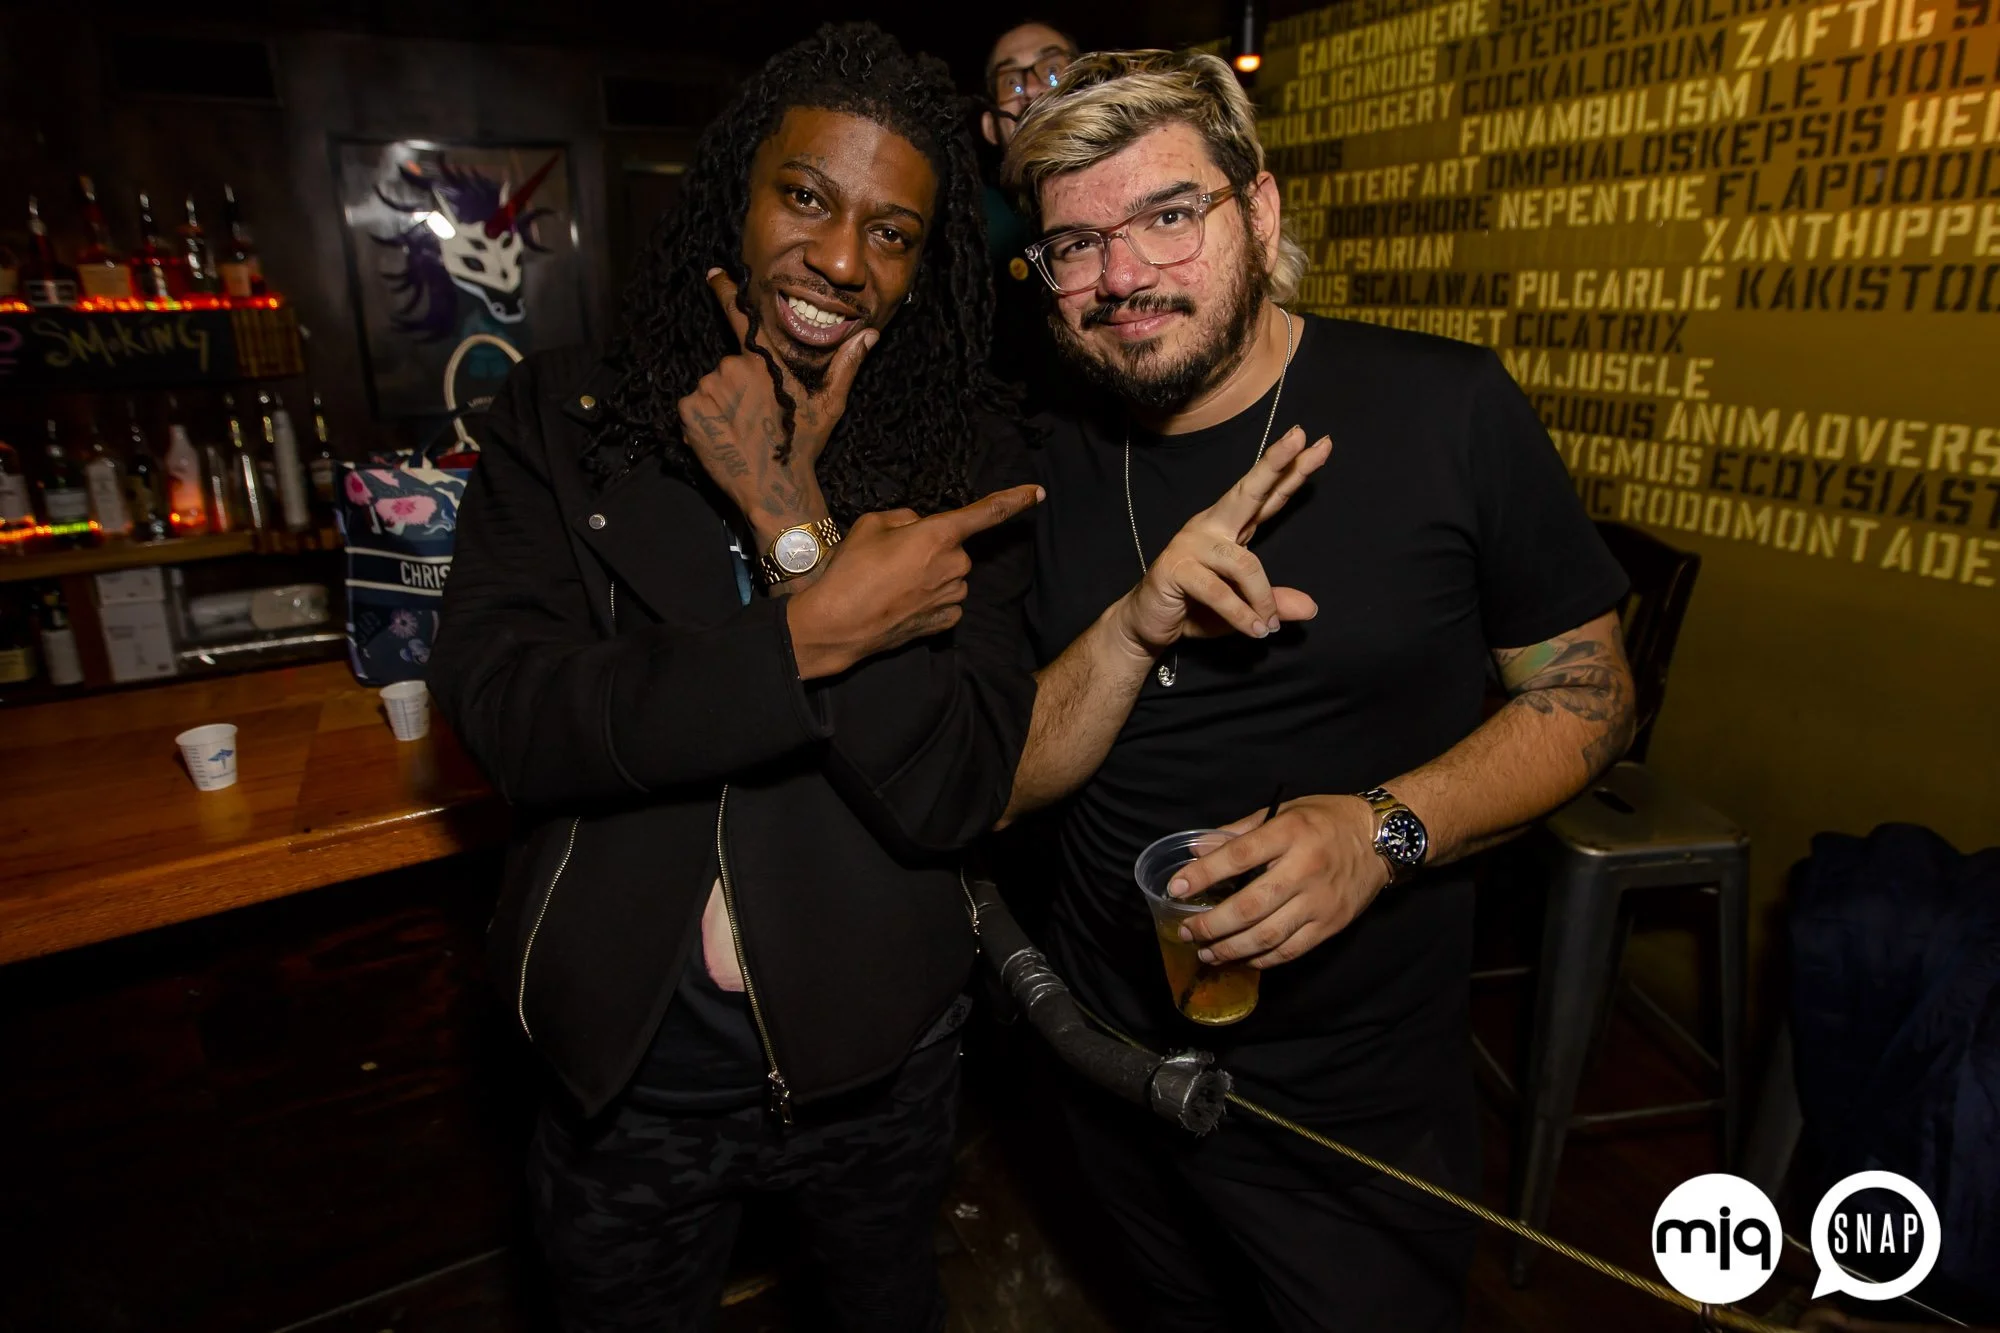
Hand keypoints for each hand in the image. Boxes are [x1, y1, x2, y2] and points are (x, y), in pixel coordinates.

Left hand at [675, 269, 872, 535]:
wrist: (774, 489)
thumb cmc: (803, 446)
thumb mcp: (829, 404)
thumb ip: (846, 364)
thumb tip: (871, 333)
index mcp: (765, 362)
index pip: (741, 316)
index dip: (725, 290)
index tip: (713, 273)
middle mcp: (733, 368)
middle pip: (728, 367)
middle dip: (737, 386)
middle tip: (755, 416)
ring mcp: (709, 389)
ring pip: (711, 387)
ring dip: (720, 404)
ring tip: (741, 430)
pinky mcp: (690, 411)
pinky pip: (693, 407)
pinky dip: (703, 419)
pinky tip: (725, 437)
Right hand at [786, 484, 1043, 677]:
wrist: (837, 625)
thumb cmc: (850, 571)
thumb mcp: (870, 524)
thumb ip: (904, 518)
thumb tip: (918, 526)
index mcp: (939, 535)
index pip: (987, 512)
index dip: (1014, 499)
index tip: (1038, 491)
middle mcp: (954, 565)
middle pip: (954, 547)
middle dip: (930, 547)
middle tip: (892, 557)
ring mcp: (952, 596)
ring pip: (950, 575)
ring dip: (929, 574)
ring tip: (890, 582)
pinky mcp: (945, 622)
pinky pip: (946, 600)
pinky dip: (929, 598)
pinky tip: (901, 602)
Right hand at [1111, 426, 1330, 657]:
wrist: (1148, 626)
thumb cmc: (1197, 609)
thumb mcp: (1246, 609)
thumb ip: (1275, 602)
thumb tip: (1310, 608)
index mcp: (1230, 527)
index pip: (1266, 495)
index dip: (1291, 470)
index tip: (1320, 444)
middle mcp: (1212, 526)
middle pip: (1249, 491)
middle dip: (1276, 464)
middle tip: (1302, 437)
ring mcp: (1191, 544)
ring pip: (1245, 563)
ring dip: (1262, 599)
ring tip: (1268, 626)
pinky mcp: (1176, 568)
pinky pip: (1221, 592)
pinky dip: (1241, 616)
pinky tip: (1255, 630)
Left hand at [1169, 794, 1389, 968]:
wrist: (1382, 839)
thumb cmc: (1326, 820)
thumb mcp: (1284, 812)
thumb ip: (1239, 832)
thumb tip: (1197, 848)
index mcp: (1290, 833)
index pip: (1238, 856)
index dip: (1203, 875)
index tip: (1176, 888)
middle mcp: (1305, 869)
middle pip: (1250, 906)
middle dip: (1212, 924)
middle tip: (1188, 930)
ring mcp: (1320, 901)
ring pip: (1268, 935)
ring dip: (1231, 949)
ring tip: (1207, 952)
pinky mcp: (1331, 924)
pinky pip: (1291, 950)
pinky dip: (1262, 959)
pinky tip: (1243, 959)